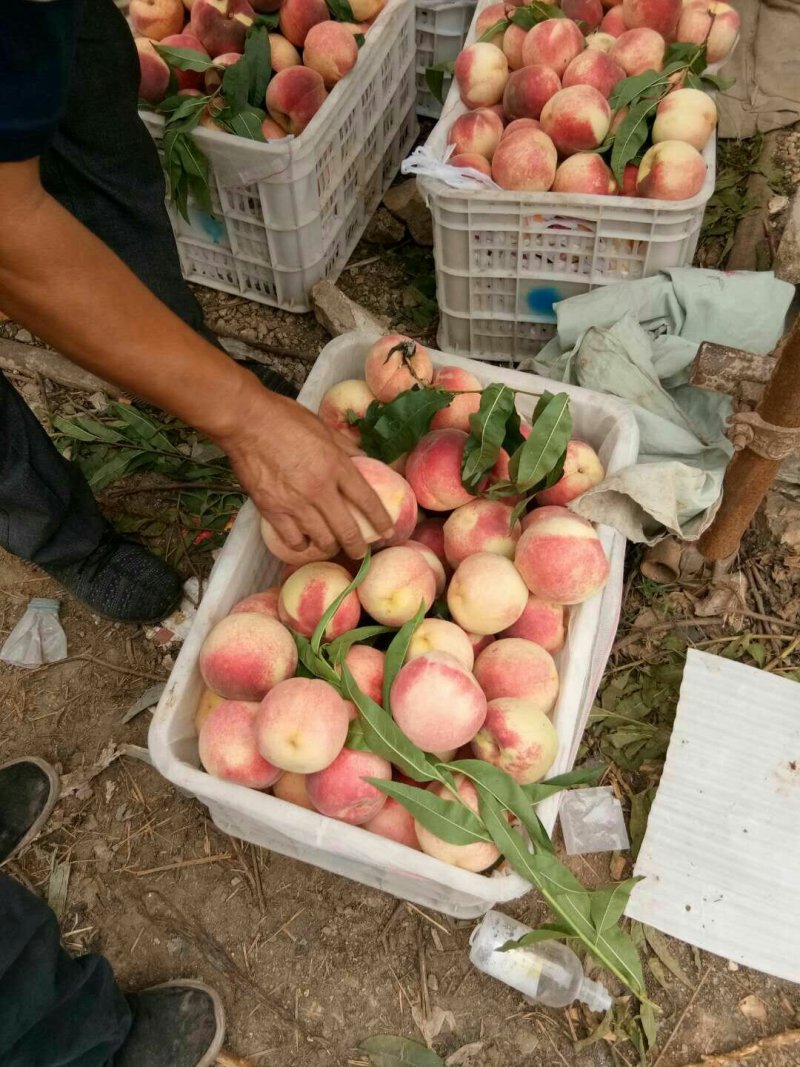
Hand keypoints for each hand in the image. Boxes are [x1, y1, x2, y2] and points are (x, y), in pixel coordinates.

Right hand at [216, 385, 392, 558]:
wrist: (246, 422)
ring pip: (322, 540)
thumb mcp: (323, 427)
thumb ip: (345, 447)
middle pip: (347, 530)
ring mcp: (295, 503)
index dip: (380, 519)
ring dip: (330, 546)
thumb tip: (364, 459)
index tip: (388, 531)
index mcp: (336, 465)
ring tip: (330, 545)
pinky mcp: (272, 510)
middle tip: (360, 552)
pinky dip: (301, 544)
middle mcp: (320, 489)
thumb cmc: (284, 418)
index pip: (367, 499)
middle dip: (357, 547)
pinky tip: (303, 541)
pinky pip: (293, 540)